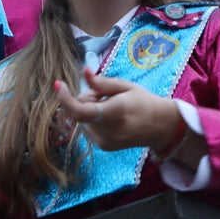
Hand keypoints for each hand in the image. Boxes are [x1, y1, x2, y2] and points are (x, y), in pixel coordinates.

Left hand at [57, 70, 180, 151]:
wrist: (160, 127)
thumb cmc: (144, 102)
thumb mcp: (127, 87)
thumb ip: (103, 82)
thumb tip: (83, 71)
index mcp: (116, 112)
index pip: (82, 110)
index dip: (66, 99)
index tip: (58, 84)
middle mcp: (108, 130)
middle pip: (81, 110)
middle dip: (86, 99)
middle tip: (105, 94)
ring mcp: (105, 142)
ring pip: (82, 119)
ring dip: (90, 110)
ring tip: (112, 107)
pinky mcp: (103, 147)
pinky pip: (88, 127)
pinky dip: (94, 120)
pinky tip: (111, 118)